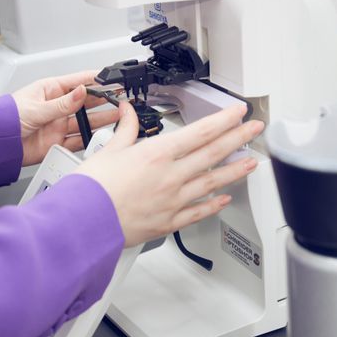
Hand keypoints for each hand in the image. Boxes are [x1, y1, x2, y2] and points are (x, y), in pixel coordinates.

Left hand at [11, 71, 117, 165]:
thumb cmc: (5, 119)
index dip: (97, 80)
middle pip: (86, 102)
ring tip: (119, 117)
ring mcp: (58, 125)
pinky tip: (100, 137)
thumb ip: (62, 104)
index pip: (78, 82)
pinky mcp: (57, 142)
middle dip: (105, 101)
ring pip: (86, 122)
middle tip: (122, 100)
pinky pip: (78, 140)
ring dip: (102, 120)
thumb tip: (81, 92)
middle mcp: (56, 107)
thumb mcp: (36, 108)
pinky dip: (90, 140)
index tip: (114, 80)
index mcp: (50, 91)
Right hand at [76, 102, 262, 246]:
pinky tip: (223, 199)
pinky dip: (213, 204)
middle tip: (255, 129)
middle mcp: (170, 177)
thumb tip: (127, 111)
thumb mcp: (107, 150)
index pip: (200, 132)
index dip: (224, 120)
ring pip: (212, 182)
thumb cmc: (90, 191)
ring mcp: (172, 200)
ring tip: (251, 163)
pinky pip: (197, 211)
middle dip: (238, 139)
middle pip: (213, 153)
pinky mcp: (168, 222)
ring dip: (234, 171)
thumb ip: (124, 129)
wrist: (81, 225)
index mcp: (156, 154)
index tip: (239, 112)